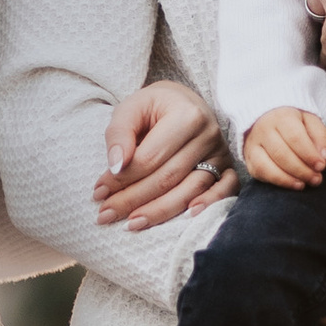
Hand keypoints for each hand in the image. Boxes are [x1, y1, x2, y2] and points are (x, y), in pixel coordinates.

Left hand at [94, 82, 234, 234]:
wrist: (184, 101)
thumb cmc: (154, 106)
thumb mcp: (131, 108)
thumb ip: (119, 133)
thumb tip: (116, 167)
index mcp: (186, 115)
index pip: (150, 158)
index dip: (122, 179)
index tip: (98, 192)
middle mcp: (208, 135)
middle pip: (168, 178)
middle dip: (134, 200)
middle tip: (106, 215)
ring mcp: (221, 153)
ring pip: (191, 190)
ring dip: (160, 212)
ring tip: (132, 224)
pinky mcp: (227, 167)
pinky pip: (225, 190)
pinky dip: (209, 205)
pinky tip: (187, 217)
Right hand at [241, 105, 325, 188]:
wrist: (266, 117)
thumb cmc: (293, 122)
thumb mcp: (311, 121)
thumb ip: (320, 137)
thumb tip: (324, 158)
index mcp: (281, 117)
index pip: (295, 138)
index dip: (309, 155)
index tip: (321, 166)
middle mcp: (263, 130)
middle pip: (281, 154)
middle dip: (301, 170)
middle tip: (316, 178)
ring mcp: (253, 145)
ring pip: (267, 166)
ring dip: (289, 179)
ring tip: (304, 183)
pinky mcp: (249, 158)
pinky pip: (260, 173)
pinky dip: (277, 182)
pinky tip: (293, 184)